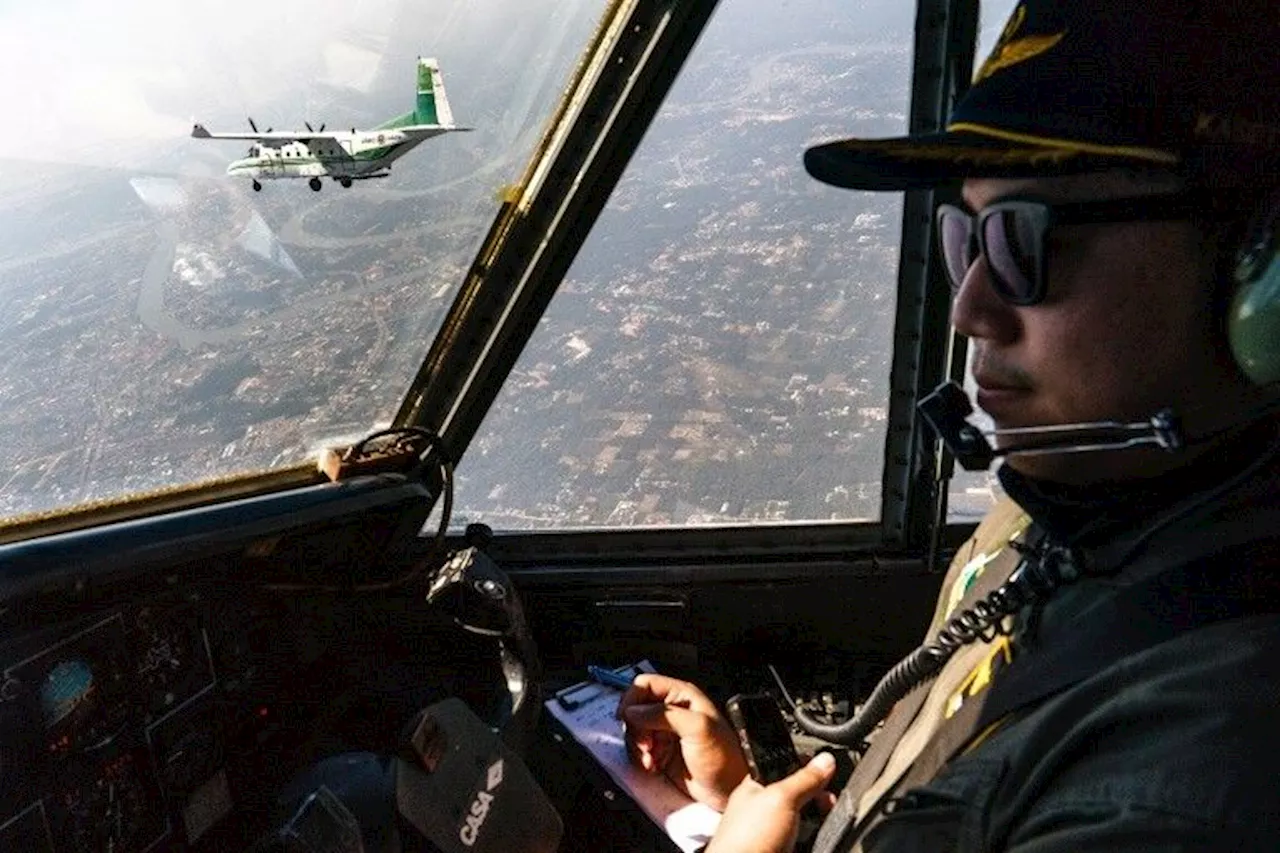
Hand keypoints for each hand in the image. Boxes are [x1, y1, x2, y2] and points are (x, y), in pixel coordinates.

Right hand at [615, 674, 749, 811]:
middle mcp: (673, 711)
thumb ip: (665, 714)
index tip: (626, 717)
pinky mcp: (662, 752)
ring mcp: (666, 733)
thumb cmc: (725, 758)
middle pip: (636, 709)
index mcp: (682, 696)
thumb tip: (634, 711)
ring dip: (637, 746)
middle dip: (634, 728)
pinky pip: (639, 750)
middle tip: (645, 744)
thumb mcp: (698, 728)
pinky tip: (653, 766)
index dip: (632, 699)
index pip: (646, 685)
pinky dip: (641, 759)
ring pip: (635, 731)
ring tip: (650, 759)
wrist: (730, 790)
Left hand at [705, 752, 837, 852]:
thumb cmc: (746, 838)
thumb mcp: (781, 798)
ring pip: (807, 821)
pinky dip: (815, 839)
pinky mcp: (784, 850)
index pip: (784, 768)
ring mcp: (774, 834)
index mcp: (756, 788)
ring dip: (819, 821)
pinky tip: (815, 840)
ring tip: (823, 823)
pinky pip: (807, 840)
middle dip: (818, 798)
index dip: (806, 767)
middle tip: (827, 802)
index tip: (825, 771)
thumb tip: (825, 760)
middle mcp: (764, 810)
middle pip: (800, 796)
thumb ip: (804, 778)